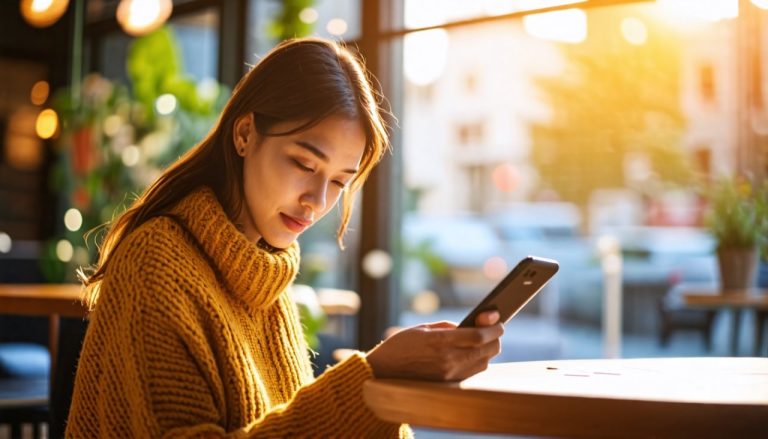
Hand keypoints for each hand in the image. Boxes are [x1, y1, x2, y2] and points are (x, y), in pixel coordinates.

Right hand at [366, 311, 502, 380]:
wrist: (383, 372)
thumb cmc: (400, 346)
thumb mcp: (422, 328)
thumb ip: (449, 327)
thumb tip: (470, 325)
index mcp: (440, 342)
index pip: (479, 335)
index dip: (494, 327)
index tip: (499, 320)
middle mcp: (448, 360)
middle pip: (488, 350)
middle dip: (495, 337)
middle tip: (494, 328)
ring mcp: (450, 375)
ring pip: (484, 362)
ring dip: (488, 350)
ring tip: (483, 339)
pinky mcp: (450, 384)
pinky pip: (474, 372)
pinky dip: (479, 361)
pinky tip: (473, 352)